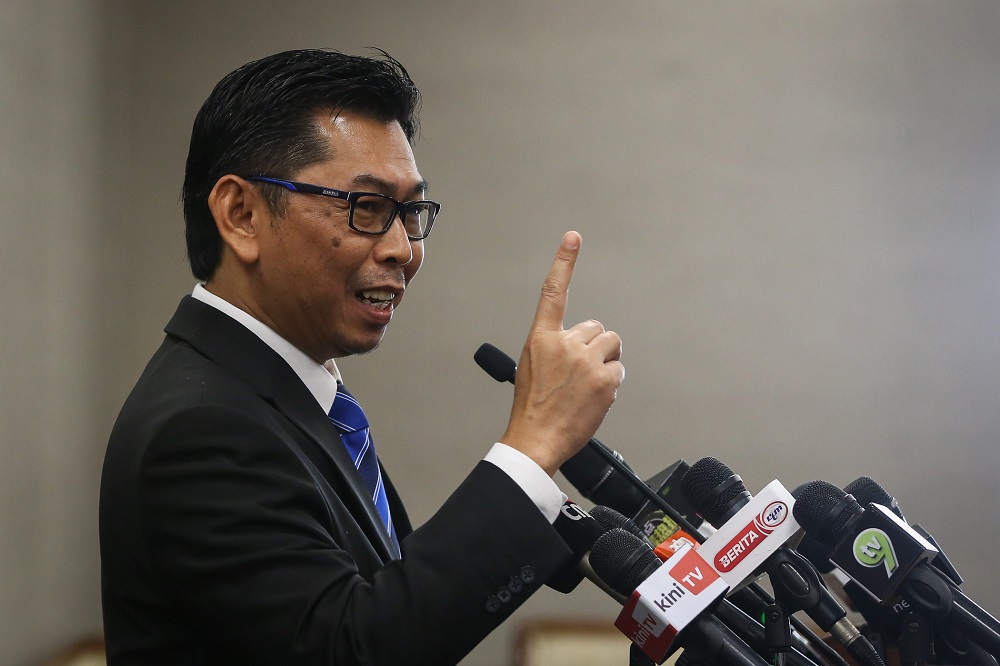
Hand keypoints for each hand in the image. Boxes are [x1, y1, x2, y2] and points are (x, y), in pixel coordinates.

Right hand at [500, 231, 623, 475]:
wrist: (536, 439)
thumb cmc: (532, 408)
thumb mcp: (531, 368)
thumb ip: (555, 348)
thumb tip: (579, 347)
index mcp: (541, 338)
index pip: (553, 292)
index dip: (564, 262)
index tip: (572, 238)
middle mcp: (564, 344)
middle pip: (596, 328)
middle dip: (595, 346)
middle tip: (580, 372)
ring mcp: (585, 361)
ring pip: (611, 345)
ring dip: (606, 361)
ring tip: (588, 385)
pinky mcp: (604, 379)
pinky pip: (619, 369)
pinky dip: (611, 382)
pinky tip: (595, 397)